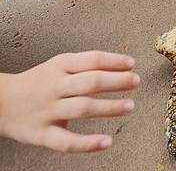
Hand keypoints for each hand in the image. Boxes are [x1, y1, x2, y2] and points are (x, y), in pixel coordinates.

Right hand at [0, 51, 138, 152]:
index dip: (115, 61)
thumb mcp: (58, 65)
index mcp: (59, 65)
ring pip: (84, 108)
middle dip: (117, 81)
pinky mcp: (42, 134)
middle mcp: (55, 86)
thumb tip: (119, 66)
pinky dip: (88, 143)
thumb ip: (84, 66)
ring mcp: (48, 110)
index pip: (92, 59)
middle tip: (136, 82)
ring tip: (130, 105)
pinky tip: (107, 141)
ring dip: (110, 107)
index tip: (132, 64)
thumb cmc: (38, 81)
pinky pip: (67, 141)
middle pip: (91, 82)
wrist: (1, 101)